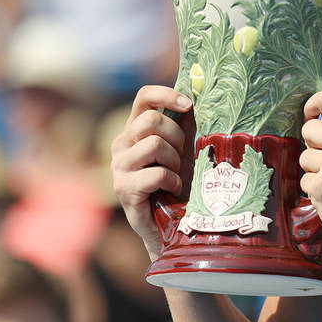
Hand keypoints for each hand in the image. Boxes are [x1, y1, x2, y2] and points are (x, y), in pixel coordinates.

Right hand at [110, 85, 196, 260]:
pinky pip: (156, 173)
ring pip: (154, 143)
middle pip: (151, 119)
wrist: (171, 226)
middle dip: (176, 136)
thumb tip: (203, 94)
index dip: (166, 94)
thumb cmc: (181, 184)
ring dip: (174, 160)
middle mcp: (122, 144)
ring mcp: (119, 167)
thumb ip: (187, 124)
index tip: (189, 104)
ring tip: (176, 175)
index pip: (143, 97)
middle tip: (182, 157)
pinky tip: (173, 189)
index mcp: (136, 130)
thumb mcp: (185, 150)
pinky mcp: (124, 189)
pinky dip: (172, 180)